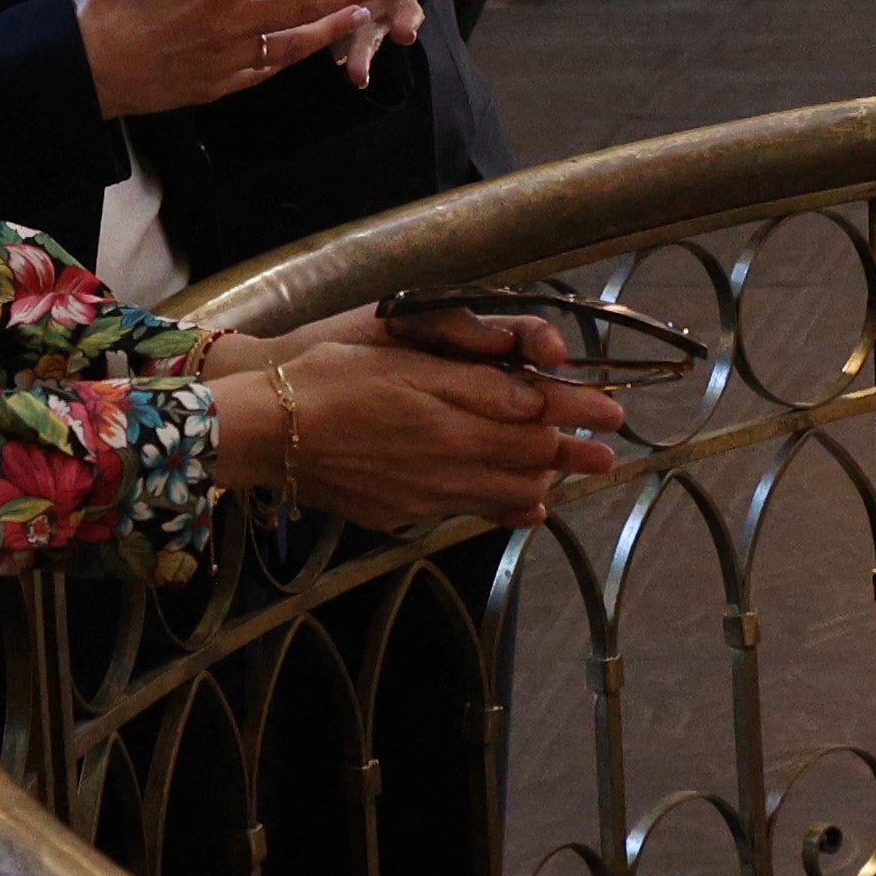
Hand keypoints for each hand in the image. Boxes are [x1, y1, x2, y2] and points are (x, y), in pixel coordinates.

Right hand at [73, 0, 401, 117]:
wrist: (75, 72)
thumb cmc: (96, 3)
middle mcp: (232, 23)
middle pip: (305, 5)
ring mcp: (228, 59)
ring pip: (294, 44)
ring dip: (330, 28)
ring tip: (361, 15)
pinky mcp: (217, 86)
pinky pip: (266, 71)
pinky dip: (292, 58)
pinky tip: (306, 51)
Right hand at [218, 329, 621, 528]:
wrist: (261, 431)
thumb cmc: (328, 378)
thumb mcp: (405, 361)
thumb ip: (475, 383)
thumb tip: (535, 398)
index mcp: (452, 421)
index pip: (535, 421)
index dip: (578, 415)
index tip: (614, 416)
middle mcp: (445, 466)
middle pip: (528, 466)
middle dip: (572, 456)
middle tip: (607, 454)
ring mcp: (421, 497)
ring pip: (502, 496)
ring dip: (540, 483)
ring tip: (565, 476)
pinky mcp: (396, 514)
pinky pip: (464, 512)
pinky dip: (500, 507)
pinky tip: (518, 506)